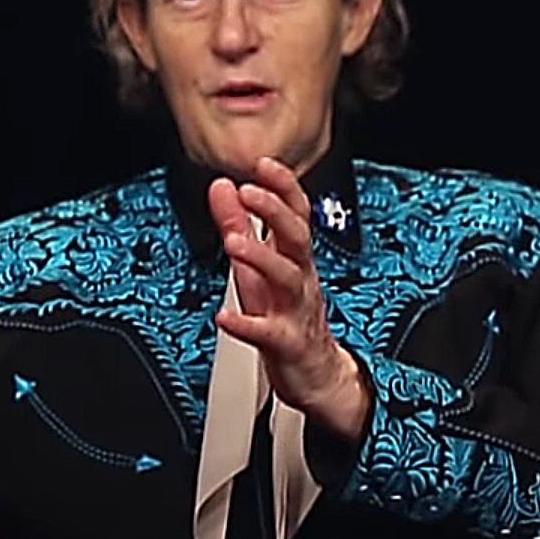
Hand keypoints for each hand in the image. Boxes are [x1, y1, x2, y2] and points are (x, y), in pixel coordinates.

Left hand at [210, 157, 369, 437]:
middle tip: (250, 192)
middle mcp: (299, 279)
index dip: (283, 187)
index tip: (263, 163)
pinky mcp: (286, 344)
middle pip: (298, 238)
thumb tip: (222, 187)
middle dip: (276, 212)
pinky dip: (246, 324)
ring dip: (261, 258)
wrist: (318, 375)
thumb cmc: (288, 316)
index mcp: (295, 259)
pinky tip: (224, 317)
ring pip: (287, 279)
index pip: (296, 214)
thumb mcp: (260, 268)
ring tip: (234, 243)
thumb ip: (240, 225)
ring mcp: (295, 311)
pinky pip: (267, 333)